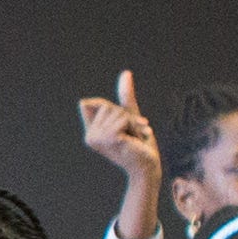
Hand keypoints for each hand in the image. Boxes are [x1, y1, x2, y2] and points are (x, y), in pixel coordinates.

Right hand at [80, 69, 161, 231]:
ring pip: (116, 112)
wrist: (148, 166)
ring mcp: (97, 139)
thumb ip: (125, 96)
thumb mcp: (131, 115)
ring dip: (132, 123)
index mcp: (90, 132)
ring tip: (135, 138)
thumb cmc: (140, 144)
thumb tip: (126, 73)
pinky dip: (134, 126)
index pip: (92, 103)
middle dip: (126, 117)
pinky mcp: (109, 138)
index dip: (112, 109)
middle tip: (133, 134)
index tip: (123, 128)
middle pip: (107, 106)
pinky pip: (123, 118)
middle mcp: (89, 136)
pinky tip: (136, 140)